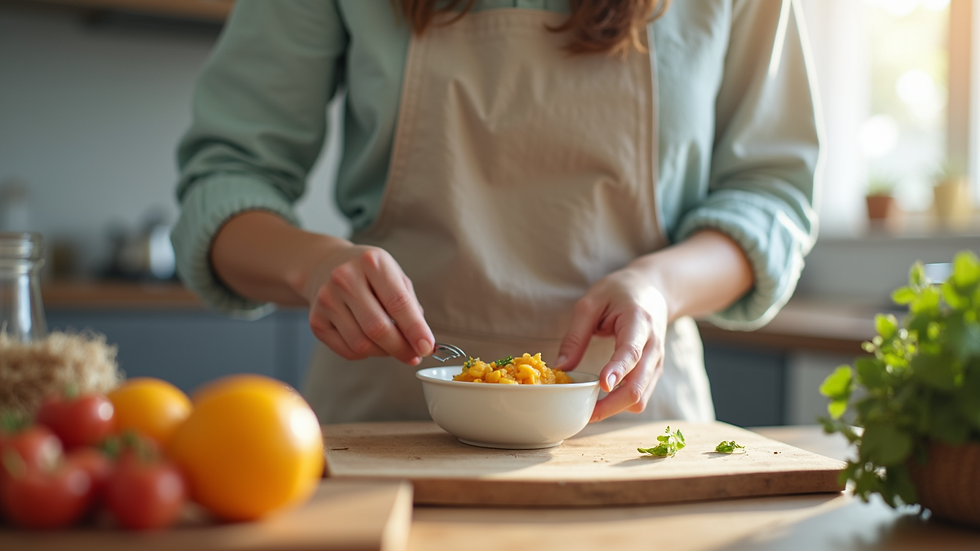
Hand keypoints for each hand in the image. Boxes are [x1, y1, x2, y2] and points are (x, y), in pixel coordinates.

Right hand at [302, 244, 433, 364]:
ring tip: (391, 346)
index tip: (427, 347)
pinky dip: (365, 353)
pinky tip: (370, 342)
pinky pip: (347, 351)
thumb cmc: (368, 274)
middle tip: (413, 356)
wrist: (325, 265)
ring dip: (383, 352)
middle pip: (377, 328)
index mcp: (372, 263)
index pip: (398, 303)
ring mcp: (327, 299)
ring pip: (362, 344)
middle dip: (400, 348)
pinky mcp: (316, 319)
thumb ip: (410, 306)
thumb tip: (422, 342)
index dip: (415, 330)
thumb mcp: (393, 276)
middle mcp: (345, 278)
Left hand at [555, 267, 667, 421]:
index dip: (618, 370)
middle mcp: (653, 346)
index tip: (603, 385)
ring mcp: (656, 362)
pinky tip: (602, 401)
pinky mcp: (653, 372)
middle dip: (611, 404)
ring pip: (641, 397)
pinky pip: (641, 396)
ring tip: (588, 410)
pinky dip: (622, 404)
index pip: (631, 351)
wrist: (653, 289)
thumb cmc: (620, 292)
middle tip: (583, 413)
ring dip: (616, 408)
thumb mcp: (591, 302)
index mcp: (639, 322)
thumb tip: (561, 367)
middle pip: (638, 385)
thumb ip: (576, 335)